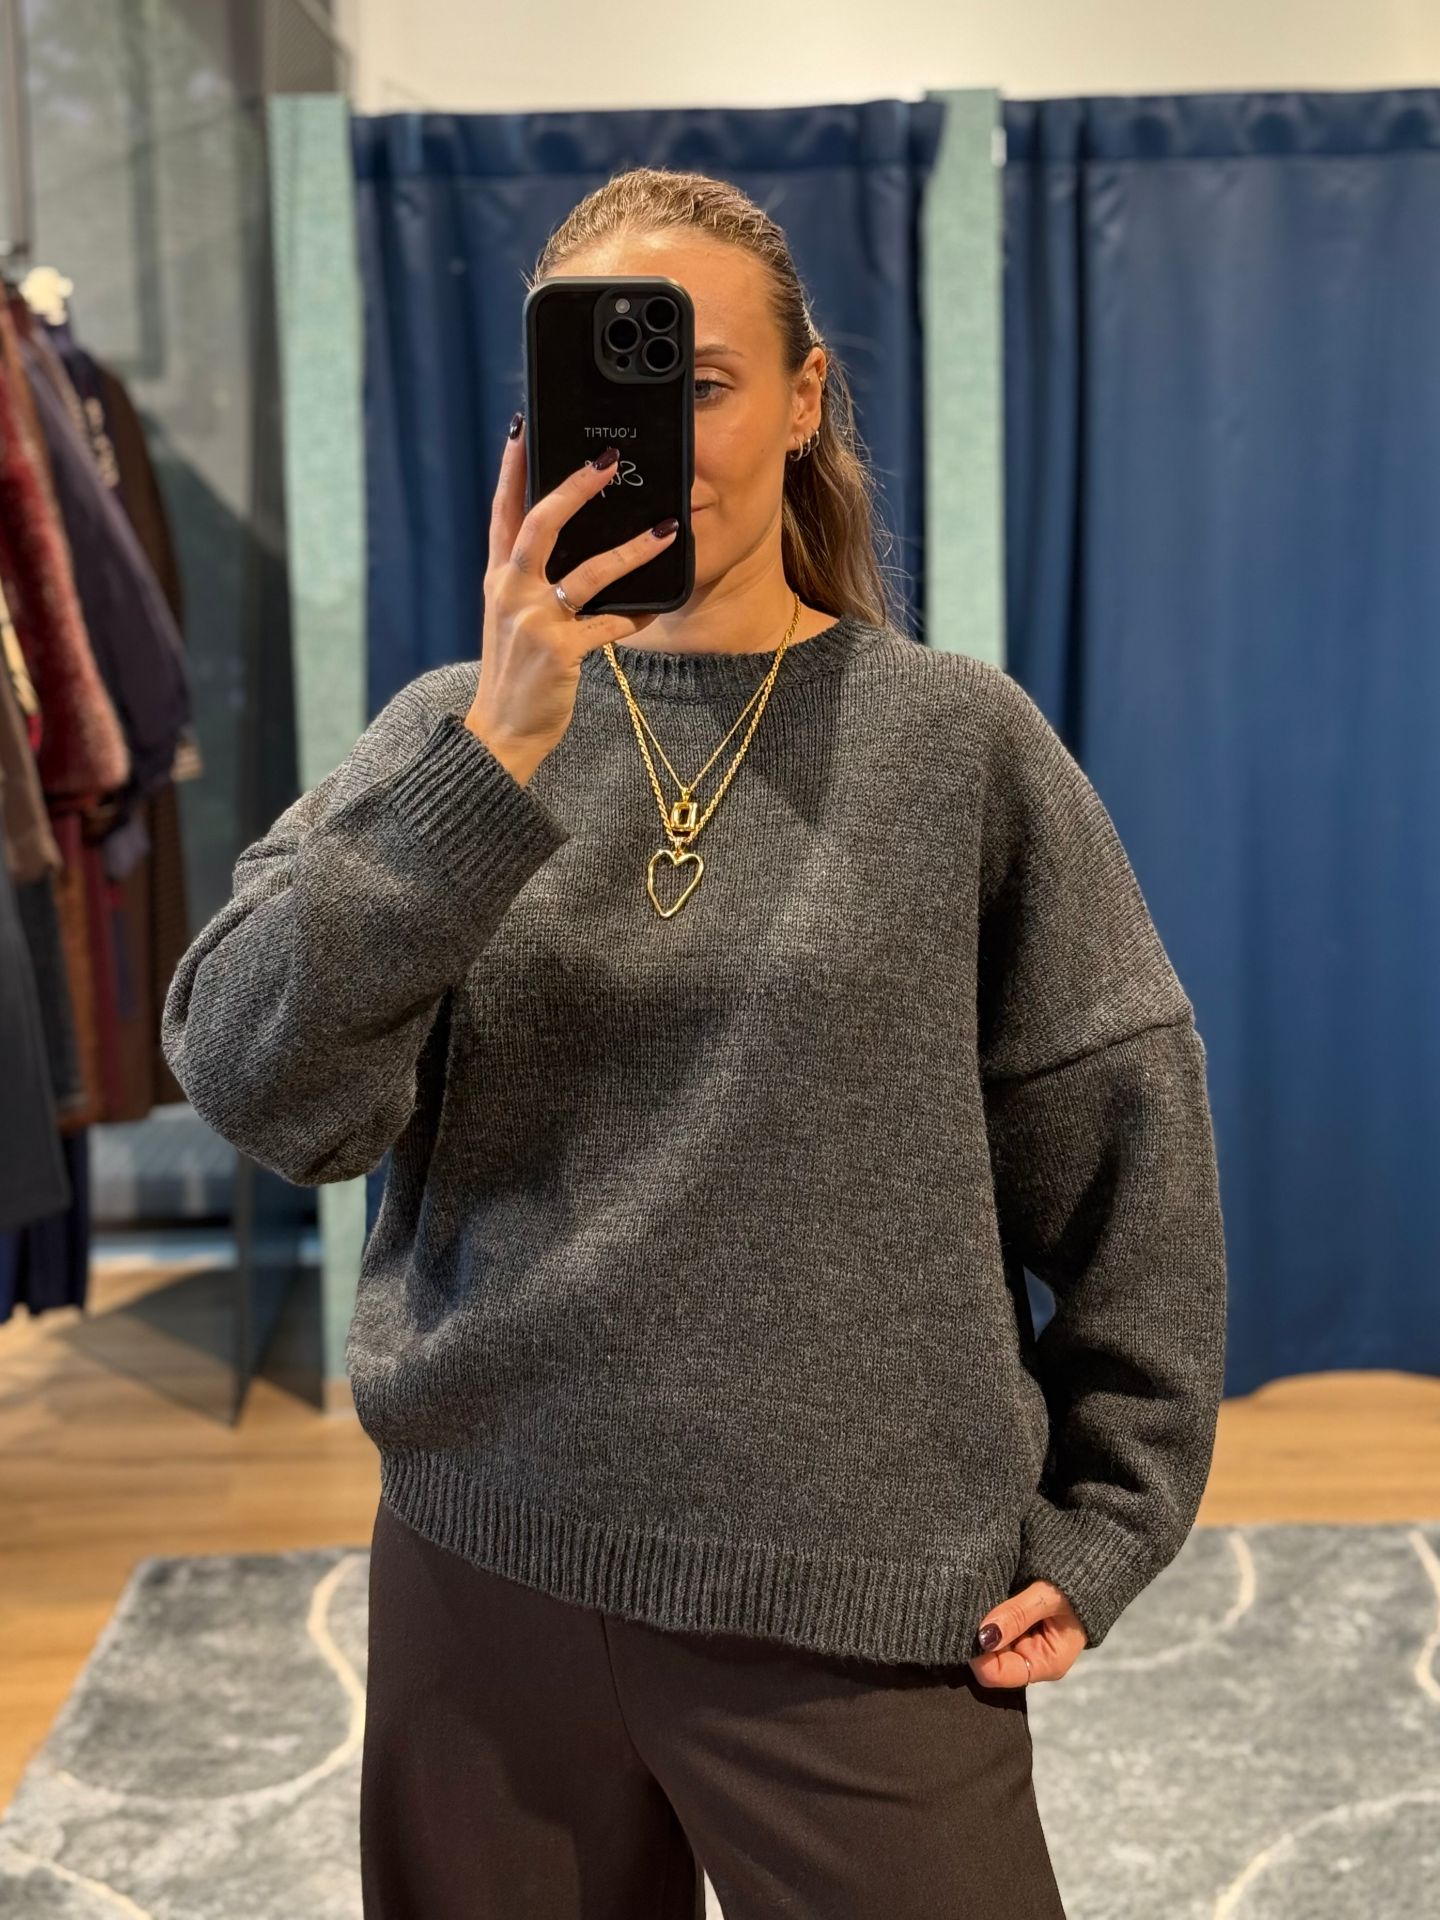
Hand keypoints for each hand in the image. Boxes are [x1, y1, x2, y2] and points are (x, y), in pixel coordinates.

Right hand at [466, 419, 680, 781]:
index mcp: (498, 579)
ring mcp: (534, 621)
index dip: (511, 467)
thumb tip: (574, 544)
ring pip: (587, 572)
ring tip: (666, 529)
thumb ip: (531, 582)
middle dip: (575, 487)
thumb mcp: (510, 620)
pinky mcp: (560, 651)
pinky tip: (655, 610)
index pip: (502, 511)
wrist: (502, 734)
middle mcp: (511, 592)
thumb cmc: (516, 674)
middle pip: (541, 524)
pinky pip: (609, 626)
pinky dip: (635, 618)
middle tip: (607, 460)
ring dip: (631, 549)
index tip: (524, 427)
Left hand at [968, 1579, 1088, 1685]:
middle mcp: (1031, 1659)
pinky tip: (984, 1598)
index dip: (976, 1653)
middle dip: (976, 1637)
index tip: (965, 1626)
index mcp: (1045, 1664)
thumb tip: (984, 1637)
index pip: (995, 1673)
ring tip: (978, 1599)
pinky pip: (993, 1628)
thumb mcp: (1048, 1598)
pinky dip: (986, 1615)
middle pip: (987, 1659)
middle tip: (968, 1609)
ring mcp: (1023, 1645)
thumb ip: (1017, 1615)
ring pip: (987, 1643)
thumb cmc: (1077, 1585)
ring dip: (980, 1624)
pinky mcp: (1017, 1629)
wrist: (1092, 1568)